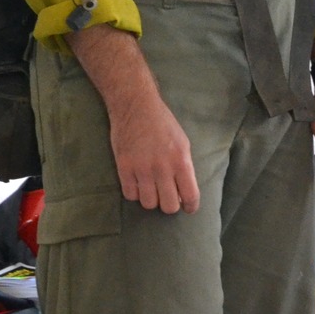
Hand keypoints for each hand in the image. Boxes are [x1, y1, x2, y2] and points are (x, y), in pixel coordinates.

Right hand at [67, 24, 200, 214]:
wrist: (135, 105)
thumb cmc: (162, 123)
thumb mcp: (182, 142)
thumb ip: (184, 167)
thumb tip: (184, 192)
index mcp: (181, 160)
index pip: (190, 196)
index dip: (190, 206)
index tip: (187, 207)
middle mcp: (162, 167)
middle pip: (169, 206)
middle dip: (169, 204)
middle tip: (166, 196)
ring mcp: (141, 168)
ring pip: (148, 204)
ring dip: (151, 199)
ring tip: (150, 188)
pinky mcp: (124, 167)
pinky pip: (130, 195)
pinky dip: (134, 192)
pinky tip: (137, 183)